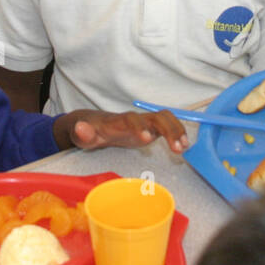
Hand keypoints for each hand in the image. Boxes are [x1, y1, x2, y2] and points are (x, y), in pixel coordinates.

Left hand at [60, 109, 188, 153]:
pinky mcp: (150, 128)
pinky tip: (184, 145)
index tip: (147, 139)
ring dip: (176, 130)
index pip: (130, 119)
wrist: (93, 123)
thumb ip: (82, 133)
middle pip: (155, 116)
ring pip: (165, 118)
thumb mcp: (80, 135)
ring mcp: (144, 122)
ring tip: (184, 147)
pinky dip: (177, 132)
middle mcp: (134, 119)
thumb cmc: (88, 131)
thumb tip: (80, 127)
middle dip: (168, 130)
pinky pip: (168, 125)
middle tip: (177, 148)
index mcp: (117, 121)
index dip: (139, 127)